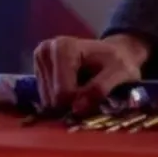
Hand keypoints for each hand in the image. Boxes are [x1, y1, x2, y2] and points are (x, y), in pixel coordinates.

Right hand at [33, 33, 150, 113]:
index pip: (63, 93)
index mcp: (63, 48)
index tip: (96, 93)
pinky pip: (45, 100)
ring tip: (82, 87)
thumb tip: (76, 109)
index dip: (81, 102)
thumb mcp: (119, 73)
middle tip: (90, 91)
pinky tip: (72, 87)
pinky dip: (61, 100)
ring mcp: (39, 60)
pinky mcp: (38, 71)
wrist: (112, 53)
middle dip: (72, 103)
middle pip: (53, 99)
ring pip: (48, 102)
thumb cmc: (117, 62)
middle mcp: (45, 50)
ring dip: (67, 102)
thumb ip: (99, 89)